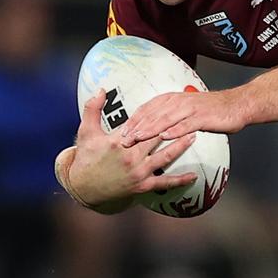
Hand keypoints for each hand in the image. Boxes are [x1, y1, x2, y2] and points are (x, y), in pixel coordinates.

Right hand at [62, 90, 198, 209]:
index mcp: (119, 141)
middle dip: (174, 127)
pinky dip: (180, 180)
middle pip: (157, 138)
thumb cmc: (86, 158)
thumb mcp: (86, 131)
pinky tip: (193, 176)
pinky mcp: (142, 186)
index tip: (170, 106)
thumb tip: (101, 89)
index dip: (156, 116)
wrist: (83, 188)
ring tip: (194, 135)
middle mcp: (131, 156)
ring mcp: (138, 172)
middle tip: (190, 117)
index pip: (142, 125)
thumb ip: (93, 108)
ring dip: (181, 146)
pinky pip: (165, 182)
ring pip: (165, 157)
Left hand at [119, 88, 248, 146]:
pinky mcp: (203, 117)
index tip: (121, 132)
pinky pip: (186, 124)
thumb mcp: (186, 108)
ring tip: (138, 138)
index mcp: (172, 99)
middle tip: (123, 139)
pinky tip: (166, 137)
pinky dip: (175, 130)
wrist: (237, 105)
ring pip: (166, 119)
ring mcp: (191, 109)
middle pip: (153, 114)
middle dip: (137, 127)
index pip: (147, 109)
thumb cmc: (212, 109)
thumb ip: (169, 114)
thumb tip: (151, 124)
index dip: (133, 120)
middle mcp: (179, 101)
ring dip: (150, 129)